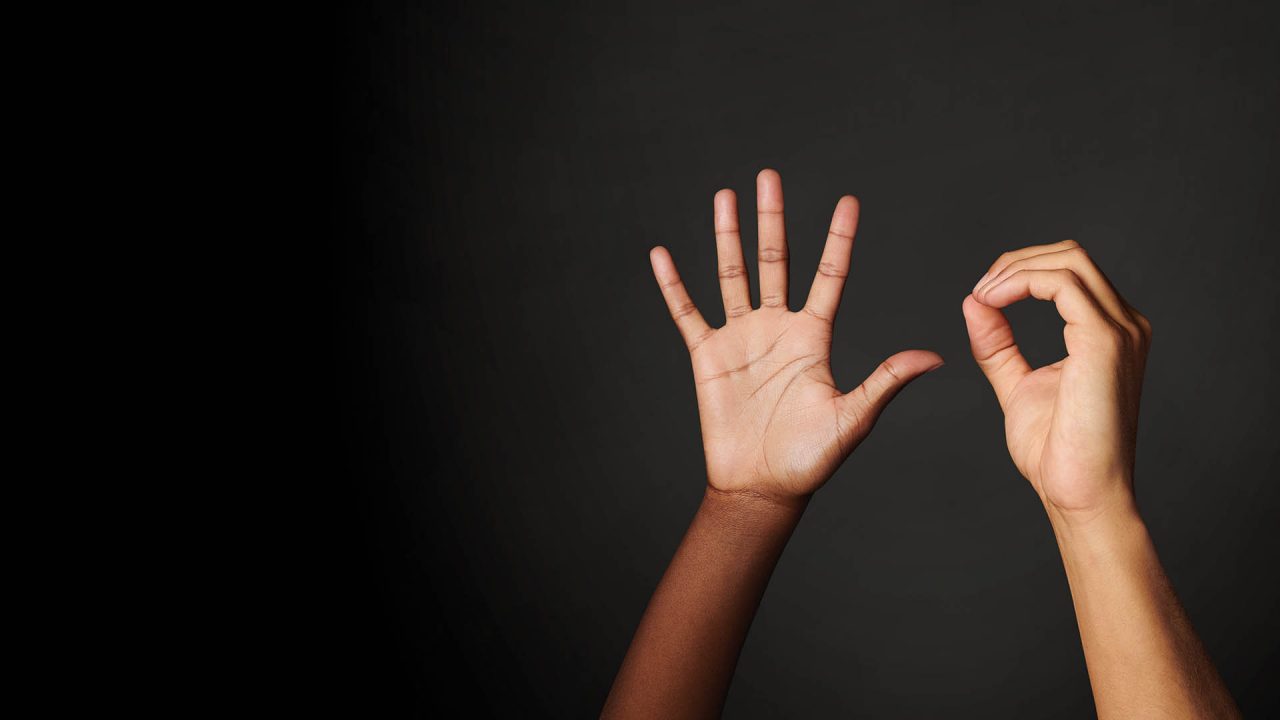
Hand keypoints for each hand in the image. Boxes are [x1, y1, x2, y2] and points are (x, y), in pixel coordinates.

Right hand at [650, 169, 941, 502]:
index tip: (848, 202)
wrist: (763, 488)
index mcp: (814, 338)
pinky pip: (687, 312)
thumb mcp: (854, 419)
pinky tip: (662, 254)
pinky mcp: (708, 356)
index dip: (839, 239)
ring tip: (724, 196)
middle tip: (770, 176)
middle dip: (772, 219)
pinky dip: (674, 284)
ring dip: (727, 236)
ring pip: (732, 274)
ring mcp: (741, 339)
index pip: (829, 276)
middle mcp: (777, 328)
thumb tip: (934, 358)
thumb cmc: (811, 459)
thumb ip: (886, 382)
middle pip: (775, 261)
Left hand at [962, 240, 1151, 520]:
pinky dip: (1022, 282)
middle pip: (1071, 255)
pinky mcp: (1106, 341)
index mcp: (1109, 333)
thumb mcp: (1017, 384)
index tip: (981, 296)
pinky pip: (1063, 284)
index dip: (1020, 271)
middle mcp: (1125, 325)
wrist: (1078, 494)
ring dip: (1015, 270)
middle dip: (1016, 262)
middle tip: (979, 291)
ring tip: (982, 296)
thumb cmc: (1056, 452)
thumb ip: (997, 344)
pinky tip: (993, 302)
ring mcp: (1121, 330)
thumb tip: (974, 301)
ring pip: (1069, 260)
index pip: (1069, 272)